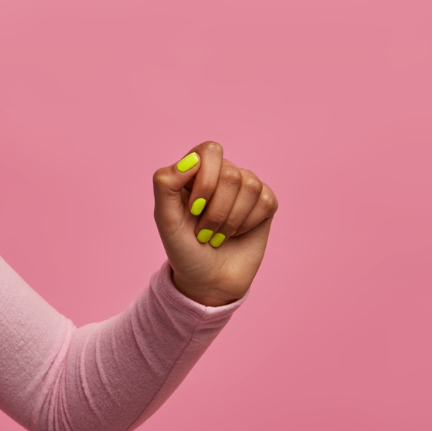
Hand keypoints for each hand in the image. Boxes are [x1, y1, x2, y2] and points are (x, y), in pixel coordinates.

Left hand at [152, 141, 278, 306]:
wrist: (208, 280)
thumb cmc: (183, 248)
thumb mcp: (165, 218)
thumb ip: (165, 183)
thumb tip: (192, 159)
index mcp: (195, 171)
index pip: (210, 150)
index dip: (205, 181)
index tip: (193, 209)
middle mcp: (221, 174)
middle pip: (231, 173)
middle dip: (216, 210)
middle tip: (204, 231)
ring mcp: (245, 188)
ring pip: (250, 185)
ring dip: (231, 220)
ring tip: (218, 235)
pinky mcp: (265, 203)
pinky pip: (266, 200)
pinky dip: (248, 223)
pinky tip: (237, 234)